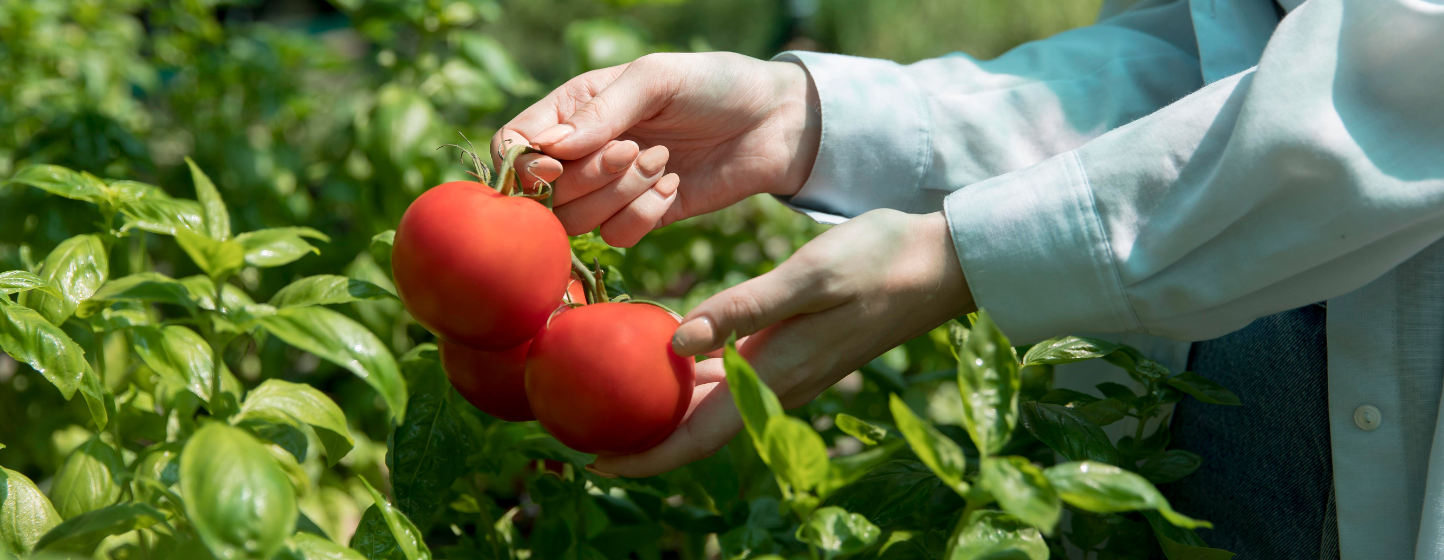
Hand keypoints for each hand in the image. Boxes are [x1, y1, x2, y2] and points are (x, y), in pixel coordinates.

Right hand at [493, 52, 820, 246]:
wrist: (777, 121)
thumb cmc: (716, 84)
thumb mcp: (658, 78)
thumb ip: (603, 110)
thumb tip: (549, 148)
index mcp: (575, 108)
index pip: (514, 143)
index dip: (526, 164)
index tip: (560, 163)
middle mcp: (585, 152)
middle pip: (546, 192)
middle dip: (592, 177)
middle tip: (640, 149)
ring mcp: (613, 189)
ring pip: (580, 221)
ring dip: (622, 196)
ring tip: (663, 162)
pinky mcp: (644, 218)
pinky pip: (618, 238)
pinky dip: (644, 217)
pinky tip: (674, 188)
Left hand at [589, 209, 974, 477]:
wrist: (942, 263)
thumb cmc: (878, 262)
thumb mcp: (807, 277)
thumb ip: (743, 310)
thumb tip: (676, 345)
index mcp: (775, 373)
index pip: (698, 436)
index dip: (644, 455)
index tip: (591, 460)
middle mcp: (777, 384)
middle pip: (697, 430)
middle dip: (642, 436)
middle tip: (579, 424)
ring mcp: (787, 370)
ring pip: (712, 406)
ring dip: (664, 409)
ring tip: (610, 396)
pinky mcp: (794, 351)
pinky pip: (731, 380)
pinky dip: (693, 379)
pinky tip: (667, 356)